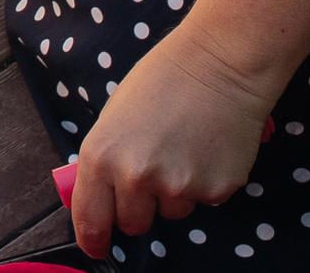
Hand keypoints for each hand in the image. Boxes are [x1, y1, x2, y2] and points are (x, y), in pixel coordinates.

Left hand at [68, 26, 278, 259]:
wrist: (219, 63)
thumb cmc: (164, 80)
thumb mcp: (116, 116)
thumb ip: (108, 159)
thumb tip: (104, 195)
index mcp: (102, 155)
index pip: (90, 216)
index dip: (93, 237)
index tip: (95, 246)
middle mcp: (135, 177)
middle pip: (133, 224)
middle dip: (140, 207)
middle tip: (154, 171)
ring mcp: (177, 187)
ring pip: (171, 212)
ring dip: (175, 191)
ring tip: (185, 146)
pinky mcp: (215, 191)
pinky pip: (204, 200)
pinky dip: (206, 181)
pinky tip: (208, 147)